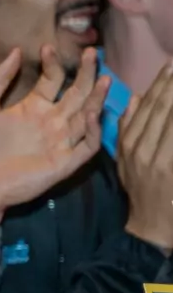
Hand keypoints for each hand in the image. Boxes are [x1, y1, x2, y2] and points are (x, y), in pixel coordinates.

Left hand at [0, 47, 107, 248]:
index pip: (52, 80)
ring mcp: (60, 141)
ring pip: (88, 116)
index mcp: (33, 107)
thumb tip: (16, 51)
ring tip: (103, 79)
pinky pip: (86, 145)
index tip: (47, 46)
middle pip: (77, 93)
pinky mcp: (65, 162)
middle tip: (92, 52)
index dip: (53, 64)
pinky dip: (92, 131)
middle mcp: (51, 121)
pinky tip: (90, 114)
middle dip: (86, 74)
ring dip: (96, 98)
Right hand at [120, 63, 172, 251]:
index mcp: (128, 144)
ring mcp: (160, 159)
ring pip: (171, 120)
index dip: (158, 86)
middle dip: (171, 85)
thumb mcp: (125, 161)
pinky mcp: (172, 167)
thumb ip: (126, 130)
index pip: (144, 108)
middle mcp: (142, 148)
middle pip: (160, 110)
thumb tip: (133, 99)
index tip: (168, 67)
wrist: (152, 225)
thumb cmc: (140, 192)